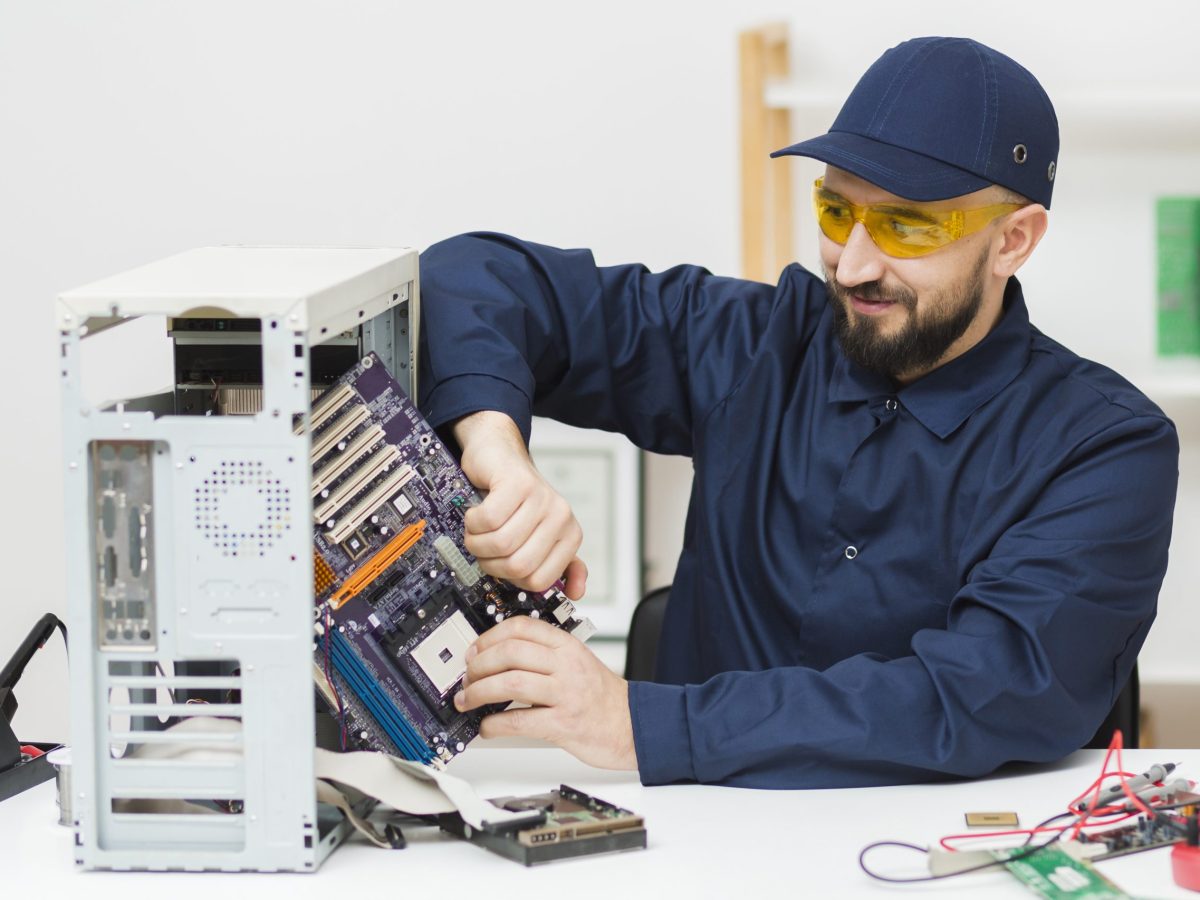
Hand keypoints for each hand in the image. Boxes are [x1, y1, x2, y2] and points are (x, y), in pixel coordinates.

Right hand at [452, 411, 587, 598]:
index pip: (538, 581)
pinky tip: (476, 512)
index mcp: (570, 536)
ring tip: (478, 529)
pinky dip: (473, 522)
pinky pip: (487, 520)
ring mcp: (541, 498)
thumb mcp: (541, 534)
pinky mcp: (518, 483)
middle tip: (484, 546)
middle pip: (518, 566)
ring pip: (501, 544)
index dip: (510, 577)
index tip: (502, 561)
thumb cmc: (515, 499)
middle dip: (491, 562)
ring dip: (478, 541)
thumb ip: (559, 563)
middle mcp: (561, 517)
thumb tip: (576, 592)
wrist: (498, 456)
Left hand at [454, 616, 636, 770]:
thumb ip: (545, 654)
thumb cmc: (602, 696)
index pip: (521, 627)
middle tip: (467, 678)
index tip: (474, 651)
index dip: (489, 637)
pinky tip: (487, 726)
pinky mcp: (563, 724)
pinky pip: (520, 721)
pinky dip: (495, 724)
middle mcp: (566, 665)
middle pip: (510, 653)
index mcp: (567, 645)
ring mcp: (565, 694)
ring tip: (467, 701)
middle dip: (478, 666)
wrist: (633, 724)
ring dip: (479, 693)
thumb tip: (498, 657)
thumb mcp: (578, 661)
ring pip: (510, 683)